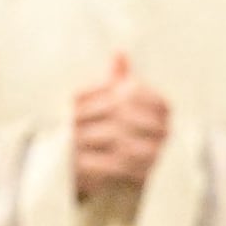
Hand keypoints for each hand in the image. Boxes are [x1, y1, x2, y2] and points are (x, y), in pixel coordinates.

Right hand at [66, 53, 169, 194]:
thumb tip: (120, 54)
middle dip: (148, 122)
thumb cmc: (86, 132)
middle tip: (167, 130)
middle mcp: (71, 118)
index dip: (144, 97)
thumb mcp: (97, 105)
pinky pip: (111, 166)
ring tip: (160, 148)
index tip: (166, 109)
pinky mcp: (76, 169)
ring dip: (144, 144)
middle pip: (119, 112)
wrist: (59, 171)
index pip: (115, 90)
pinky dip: (133, 166)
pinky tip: (147, 167)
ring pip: (117, 138)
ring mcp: (72, 143)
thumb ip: (111, 81)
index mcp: (76, 98)